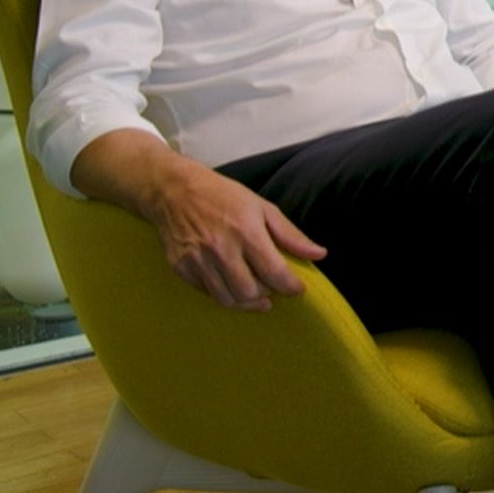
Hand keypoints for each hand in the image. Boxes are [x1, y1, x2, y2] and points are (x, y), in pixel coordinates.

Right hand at [148, 165, 325, 311]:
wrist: (174, 191)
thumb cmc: (223, 196)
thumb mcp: (262, 208)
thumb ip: (291, 235)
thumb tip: (319, 254)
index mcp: (245, 231)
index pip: (274, 272)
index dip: (291, 286)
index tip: (297, 288)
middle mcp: (220, 248)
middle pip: (250, 292)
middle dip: (267, 295)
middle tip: (273, 288)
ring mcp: (197, 260)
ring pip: (228, 299)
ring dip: (247, 301)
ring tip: (257, 295)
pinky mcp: (181, 268)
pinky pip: (208, 293)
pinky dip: (224, 294)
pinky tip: (232, 284)